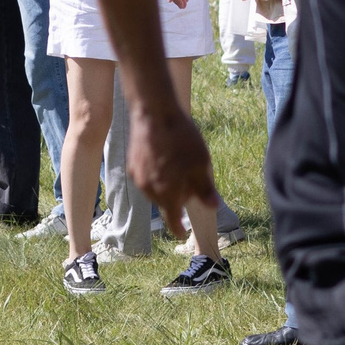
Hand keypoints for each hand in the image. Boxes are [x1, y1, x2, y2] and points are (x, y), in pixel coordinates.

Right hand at [127, 103, 221, 237]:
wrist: (153, 111)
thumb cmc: (181, 138)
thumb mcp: (201, 163)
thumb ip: (205, 189)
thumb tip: (212, 207)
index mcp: (167, 194)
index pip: (173, 220)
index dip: (178, 228)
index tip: (182, 233)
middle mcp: (149, 190)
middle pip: (165, 203)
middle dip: (177, 197)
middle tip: (190, 179)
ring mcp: (138, 176)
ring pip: (155, 190)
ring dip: (166, 185)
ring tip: (178, 164)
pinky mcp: (132, 164)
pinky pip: (146, 177)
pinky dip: (156, 174)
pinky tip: (165, 157)